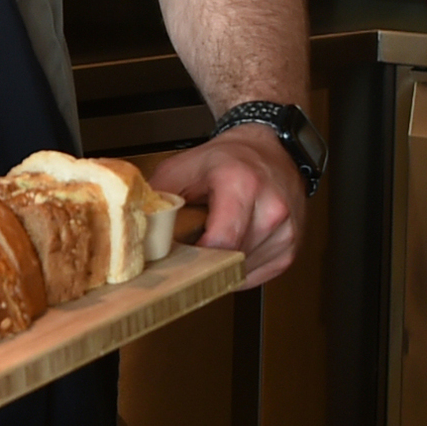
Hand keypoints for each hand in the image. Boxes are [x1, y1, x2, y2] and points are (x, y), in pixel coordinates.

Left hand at [147, 123, 303, 288]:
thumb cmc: (228, 158)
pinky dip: (240, 269)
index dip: (196, 258)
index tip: (179, 259)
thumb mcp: (183, 166)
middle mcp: (272, 207)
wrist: (269, 149)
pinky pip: (258, 276)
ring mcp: (286, 230)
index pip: (221, 241)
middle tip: (191, 250)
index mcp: (243, 184)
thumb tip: (135, 227)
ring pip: (244, 272)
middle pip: (232, 260)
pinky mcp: (291, 247)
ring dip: (224, 266)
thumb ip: (158, 195)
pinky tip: (233, 247)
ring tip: (215, 241)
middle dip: (206, 262)